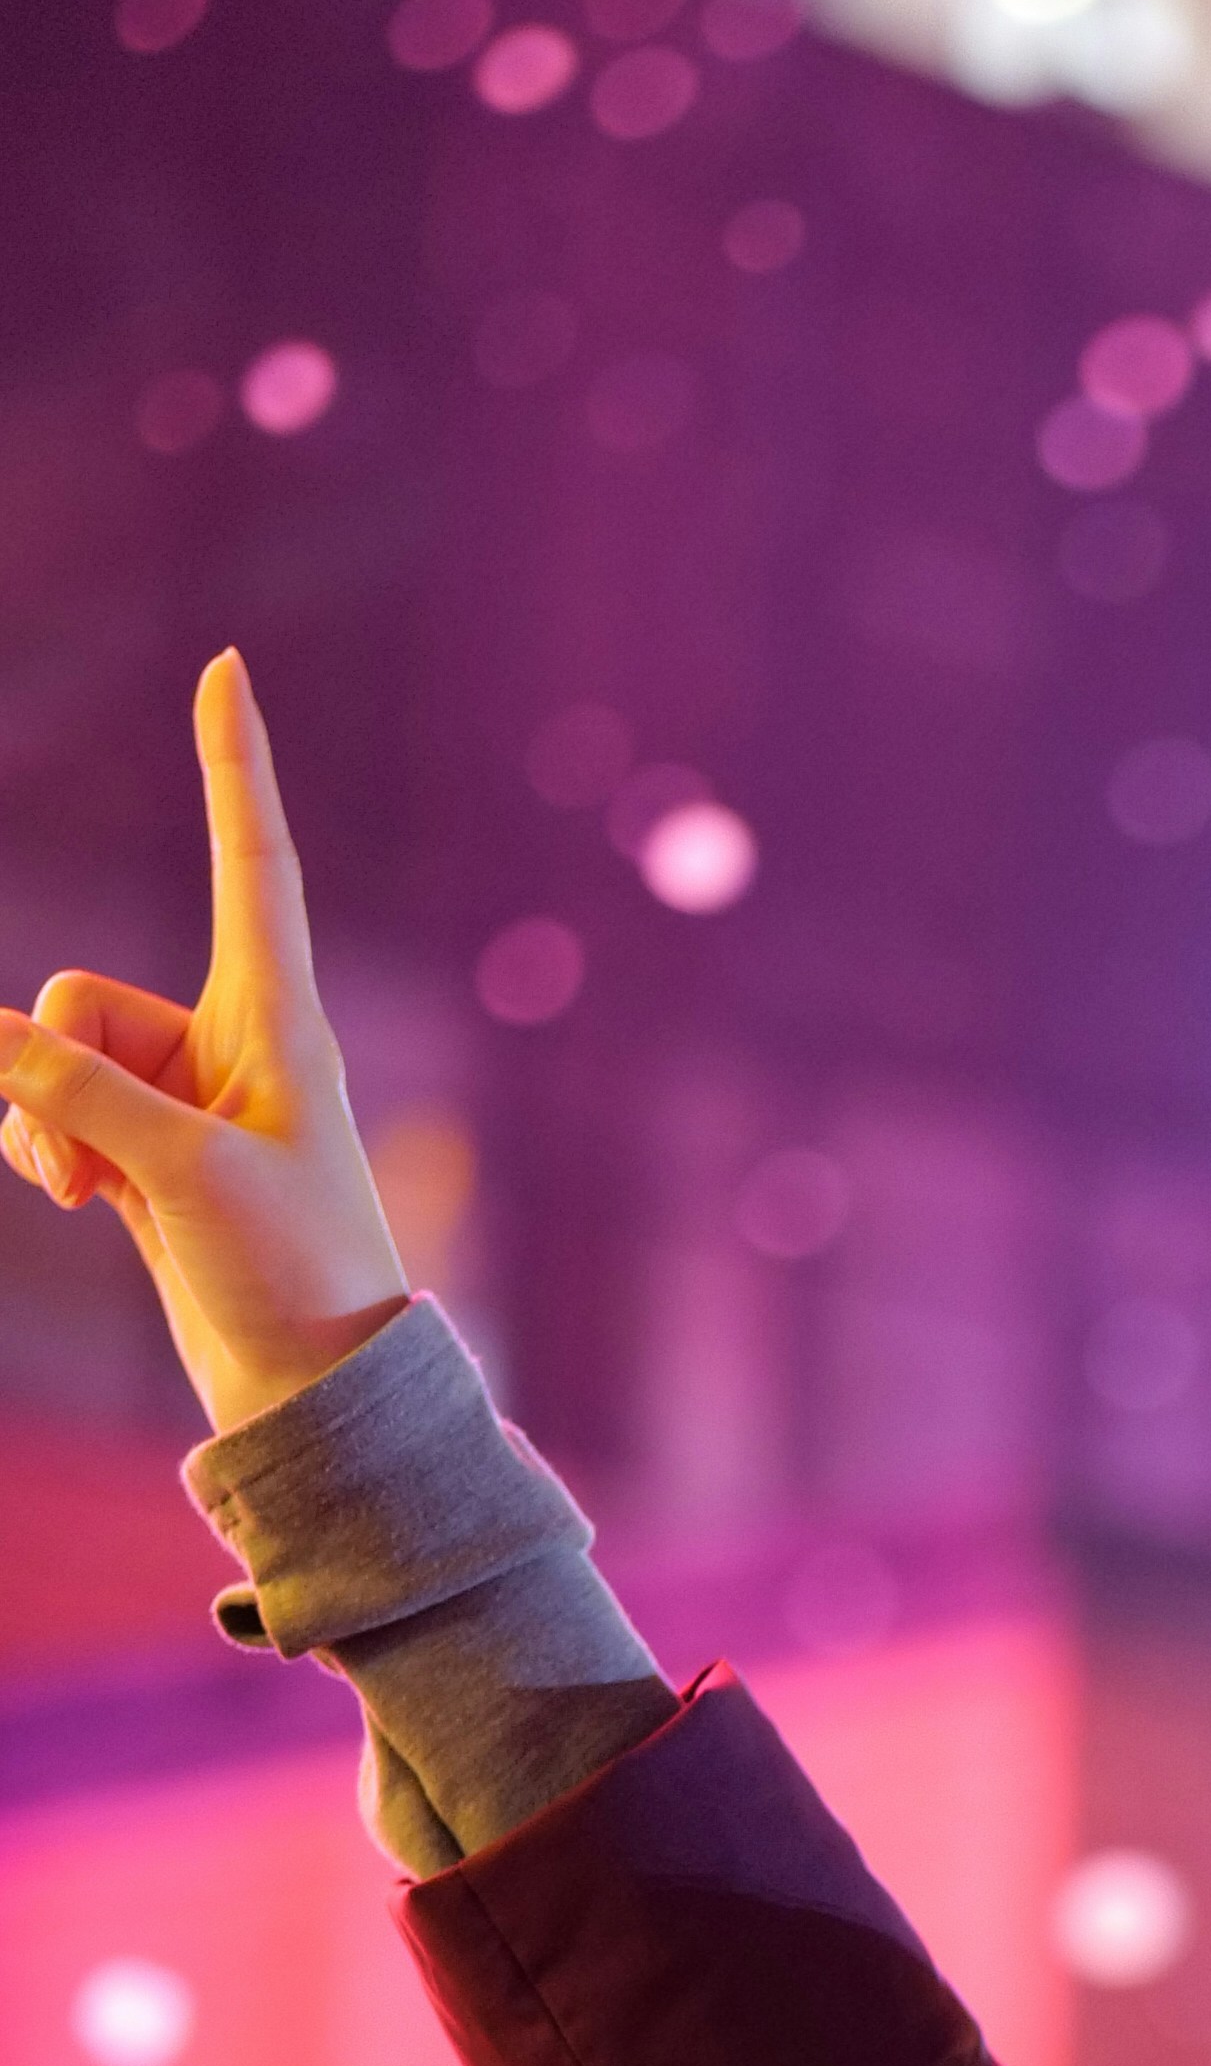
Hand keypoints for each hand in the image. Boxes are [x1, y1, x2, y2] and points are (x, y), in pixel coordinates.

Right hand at [0, 651, 408, 1428]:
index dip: (233, 764)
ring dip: (39, 1122)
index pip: (251, 862)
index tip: (227, 669)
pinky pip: (53, 1116)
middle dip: (46, 1066)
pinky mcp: (147, 1162)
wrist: (315, 1396)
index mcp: (279, 1022)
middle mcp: (232, 1048)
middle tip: (89, 1166)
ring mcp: (184, 1105)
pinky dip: (42, 1151)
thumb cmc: (291, 1280)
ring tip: (85, 1198)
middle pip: (83, 1000)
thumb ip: (77, 1096)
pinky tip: (71, 1203)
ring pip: (54, 1061)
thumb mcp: (182, 1175)